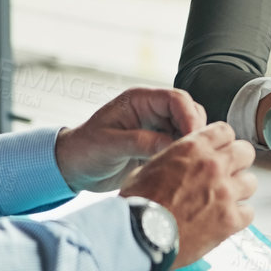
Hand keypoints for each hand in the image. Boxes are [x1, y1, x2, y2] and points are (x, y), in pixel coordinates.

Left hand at [54, 87, 205, 192]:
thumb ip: (141, 142)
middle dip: (196, 132)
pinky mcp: (157, 146)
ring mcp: (156, 128)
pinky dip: (184, 157)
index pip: (176, 99)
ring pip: (188, 131)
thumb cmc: (83, 151)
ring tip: (191, 164)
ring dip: (192, 145)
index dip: (190, 116)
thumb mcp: (109, 145)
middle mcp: (151, 111)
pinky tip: (183, 170)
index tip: (195, 138)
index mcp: (139, 100)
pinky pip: (179, 147)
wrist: (72, 169)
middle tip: (197, 155)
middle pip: (188, 113)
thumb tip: (173, 145)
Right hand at [120, 122, 258, 267]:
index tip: (218, 152)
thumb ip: (175, 159)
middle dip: (237, 162)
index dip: (222, 143)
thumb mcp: (150, 168)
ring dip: (239, 191)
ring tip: (224, 201)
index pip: (225, 131)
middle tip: (226, 175)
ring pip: (251, 182)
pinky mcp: (230, 219)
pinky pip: (249, 213)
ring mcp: (225, 192)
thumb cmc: (138, 205)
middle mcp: (213, 166)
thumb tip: (181, 162)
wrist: (139, 236)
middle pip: (245, 152)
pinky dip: (238, 218)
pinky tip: (224, 222)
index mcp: (193, 148)